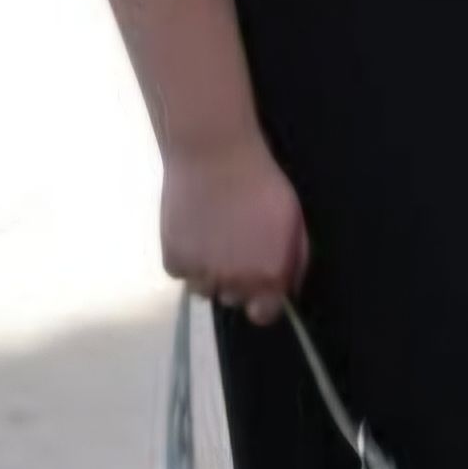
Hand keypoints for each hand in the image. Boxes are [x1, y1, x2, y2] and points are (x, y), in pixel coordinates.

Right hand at [158, 136, 308, 324]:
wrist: (214, 154)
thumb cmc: (262, 184)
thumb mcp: (293, 223)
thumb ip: (292, 262)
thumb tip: (284, 289)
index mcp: (269, 276)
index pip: (263, 314)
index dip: (260, 301)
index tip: (257, 287)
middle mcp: (236, 282)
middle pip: (232, 299)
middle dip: (234, 281)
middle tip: (231, 249)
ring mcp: (202, 273)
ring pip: (202, 289)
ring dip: (206, 272)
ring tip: (208, 239)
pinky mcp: (174, 258)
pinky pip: (178, 272)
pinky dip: (182, 258)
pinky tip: (190, 232)